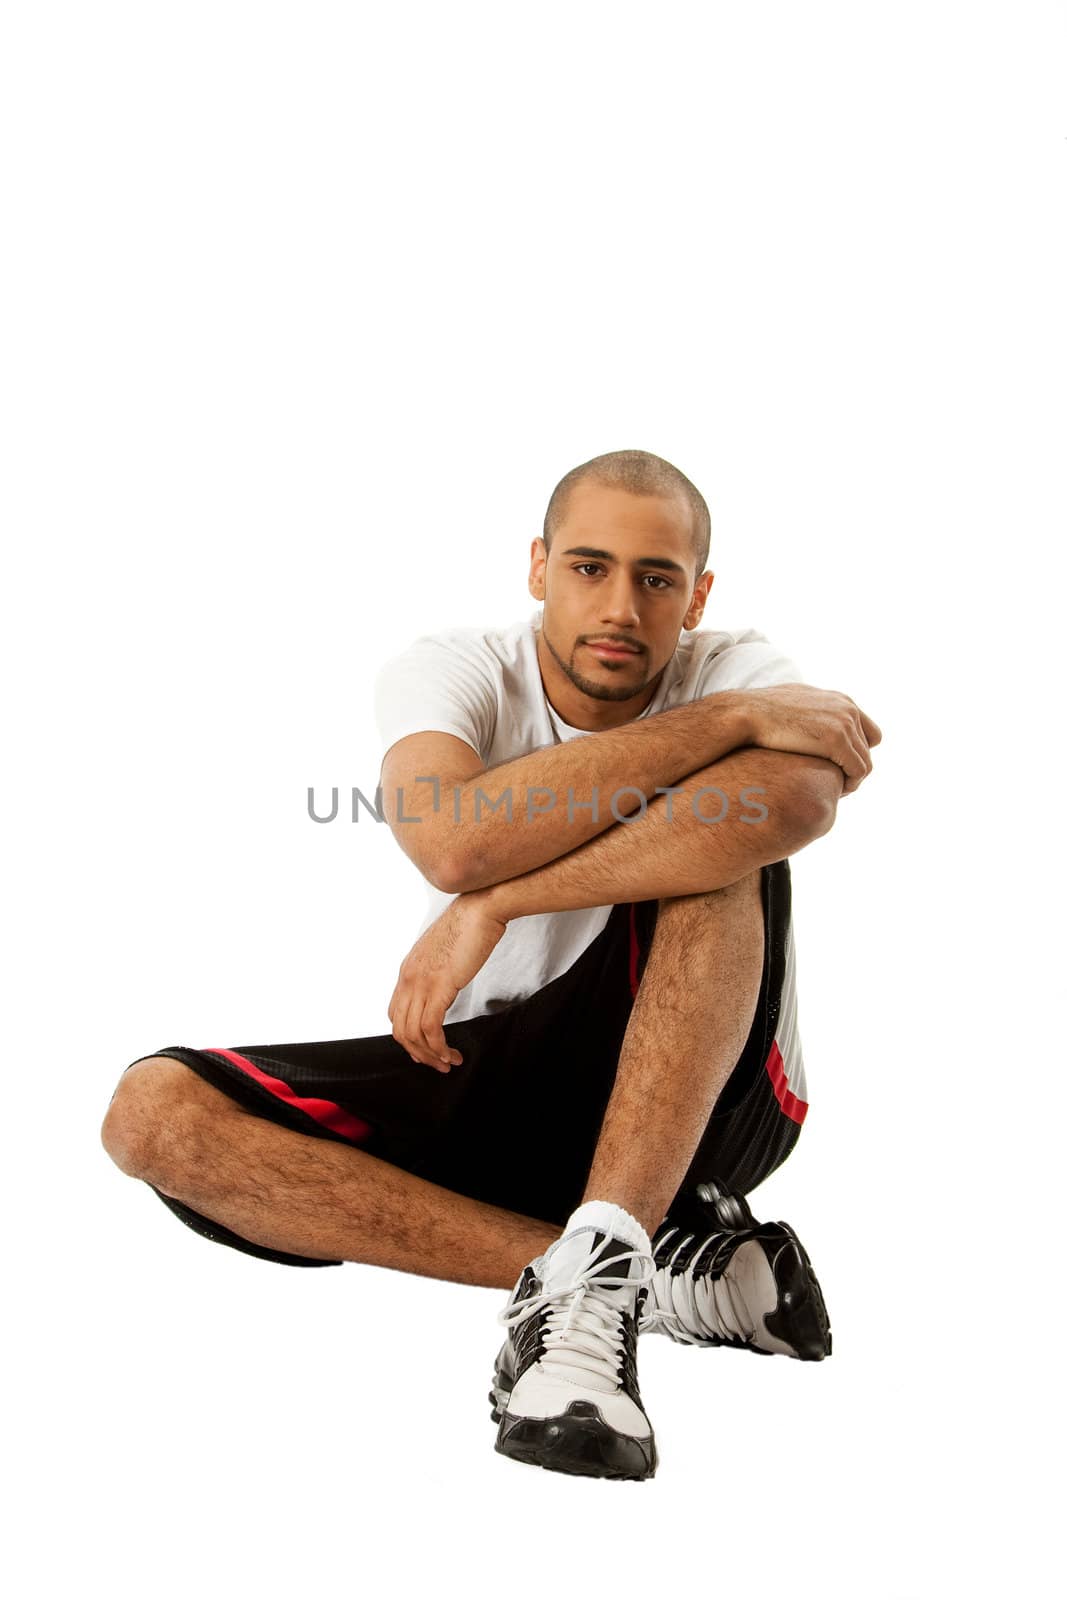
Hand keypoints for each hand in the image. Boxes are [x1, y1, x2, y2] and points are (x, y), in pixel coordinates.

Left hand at [387, 890, 507, 1071]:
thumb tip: (445, 985)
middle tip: (437, 1063)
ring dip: (430, 1055)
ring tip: (448, 1062)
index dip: (408, 1037)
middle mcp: (408, 978)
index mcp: (408, 970)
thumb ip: (438, 972)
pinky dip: (439, 1047)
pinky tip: (452, 1053)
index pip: (396, 1013)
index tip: (426, 1049)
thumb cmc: (469, 926)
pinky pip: (430, 1028)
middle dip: (418, 1053)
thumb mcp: (445, 953)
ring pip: (413, 1033)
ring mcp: (421, 983)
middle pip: (400, 1028)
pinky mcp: (439, 987)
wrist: (480, 910)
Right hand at [740, 685, 882, 794]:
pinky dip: (850, 785)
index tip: (837, 766)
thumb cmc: (759, 713)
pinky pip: (858, 771)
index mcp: (840, 700)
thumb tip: (799, 719)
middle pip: (869, 746)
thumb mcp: (790, 703)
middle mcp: (848, 708)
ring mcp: (844, 723)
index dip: (855, 751)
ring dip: (852, 779)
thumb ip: (806, 710)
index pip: (867, 730)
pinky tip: (834, 792)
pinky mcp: (836, 741)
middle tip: (837, 783)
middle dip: (855, 765)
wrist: (745, 713)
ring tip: (835, 791)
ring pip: (865, 762)